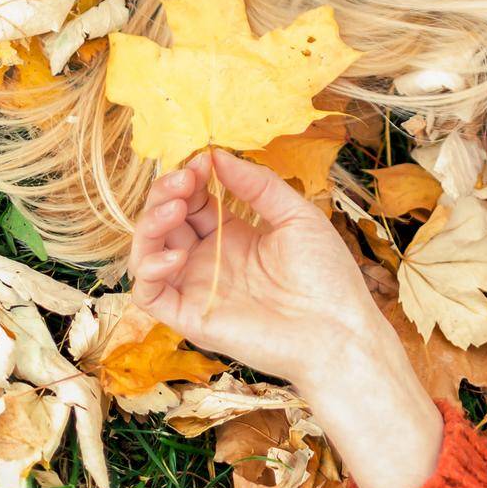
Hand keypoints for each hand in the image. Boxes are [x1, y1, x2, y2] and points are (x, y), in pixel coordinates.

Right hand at [128, 147, 389, 394]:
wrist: (338, 331)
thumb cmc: (326, 275)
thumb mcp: (296, 215)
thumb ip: (258, 185)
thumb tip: (219, 155)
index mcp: (233, 234)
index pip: (193, 200)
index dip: (191, 178)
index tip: (202, 160)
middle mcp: (208, 259)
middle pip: (166, 220)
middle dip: (166, 193)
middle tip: (184, 179)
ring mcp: (196, 288)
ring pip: (148, 252)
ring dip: (151, 224)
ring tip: (174, 208)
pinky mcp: (190, 317)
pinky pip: (149, 294)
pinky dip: (150, 269)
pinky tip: (176, 255)